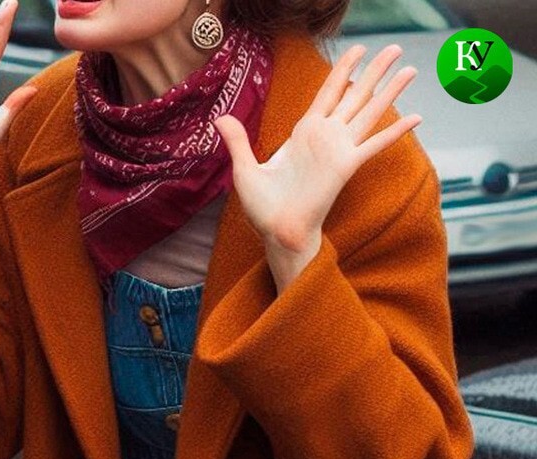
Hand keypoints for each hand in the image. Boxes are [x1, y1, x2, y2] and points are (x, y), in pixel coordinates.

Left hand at [214, 44, 420, 287]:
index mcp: (303, 133)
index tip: (358, 50)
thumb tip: (219, 118)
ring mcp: (338, 150)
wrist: (277, 233)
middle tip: (395, 48)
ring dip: (390, 91)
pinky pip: (374, 144)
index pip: (328, 93)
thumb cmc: (263, 207)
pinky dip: (395, 131)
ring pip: (369, 112)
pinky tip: (416, 118)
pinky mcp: (346, 166)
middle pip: (355, 95)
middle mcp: (325, 137)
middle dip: (374, 70)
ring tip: (411, 69)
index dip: (343, 70)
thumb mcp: (245, 169)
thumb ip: (238, 141)